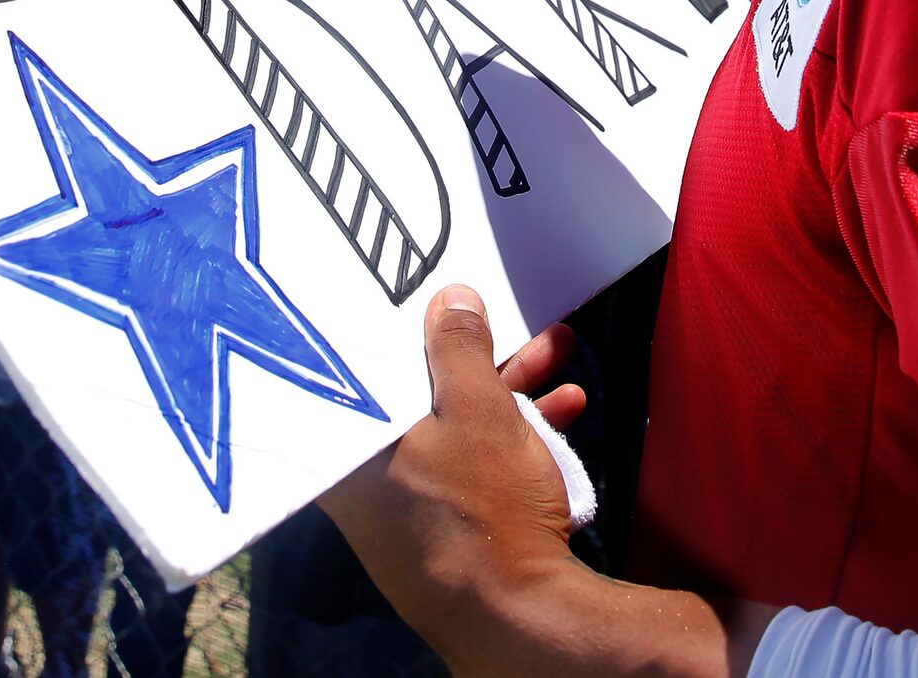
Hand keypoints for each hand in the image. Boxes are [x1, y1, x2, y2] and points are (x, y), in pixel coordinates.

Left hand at [319, 289, 593, 670]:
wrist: (519, 618)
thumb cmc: (484, 513)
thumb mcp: (479, 411)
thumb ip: (460, 349)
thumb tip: (449, 299)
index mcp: (352, 448)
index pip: (368, 368)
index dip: (408, 327)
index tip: (438, 300)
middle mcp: (365, 480)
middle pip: (420, 394)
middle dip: (483, 356)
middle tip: (522, 325)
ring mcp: (403, 507)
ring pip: (453, 427)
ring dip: (509, 390)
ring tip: (559, 354)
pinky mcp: (441, 528)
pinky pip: (468, 464)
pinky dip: (509, 438)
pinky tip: (564, 412)